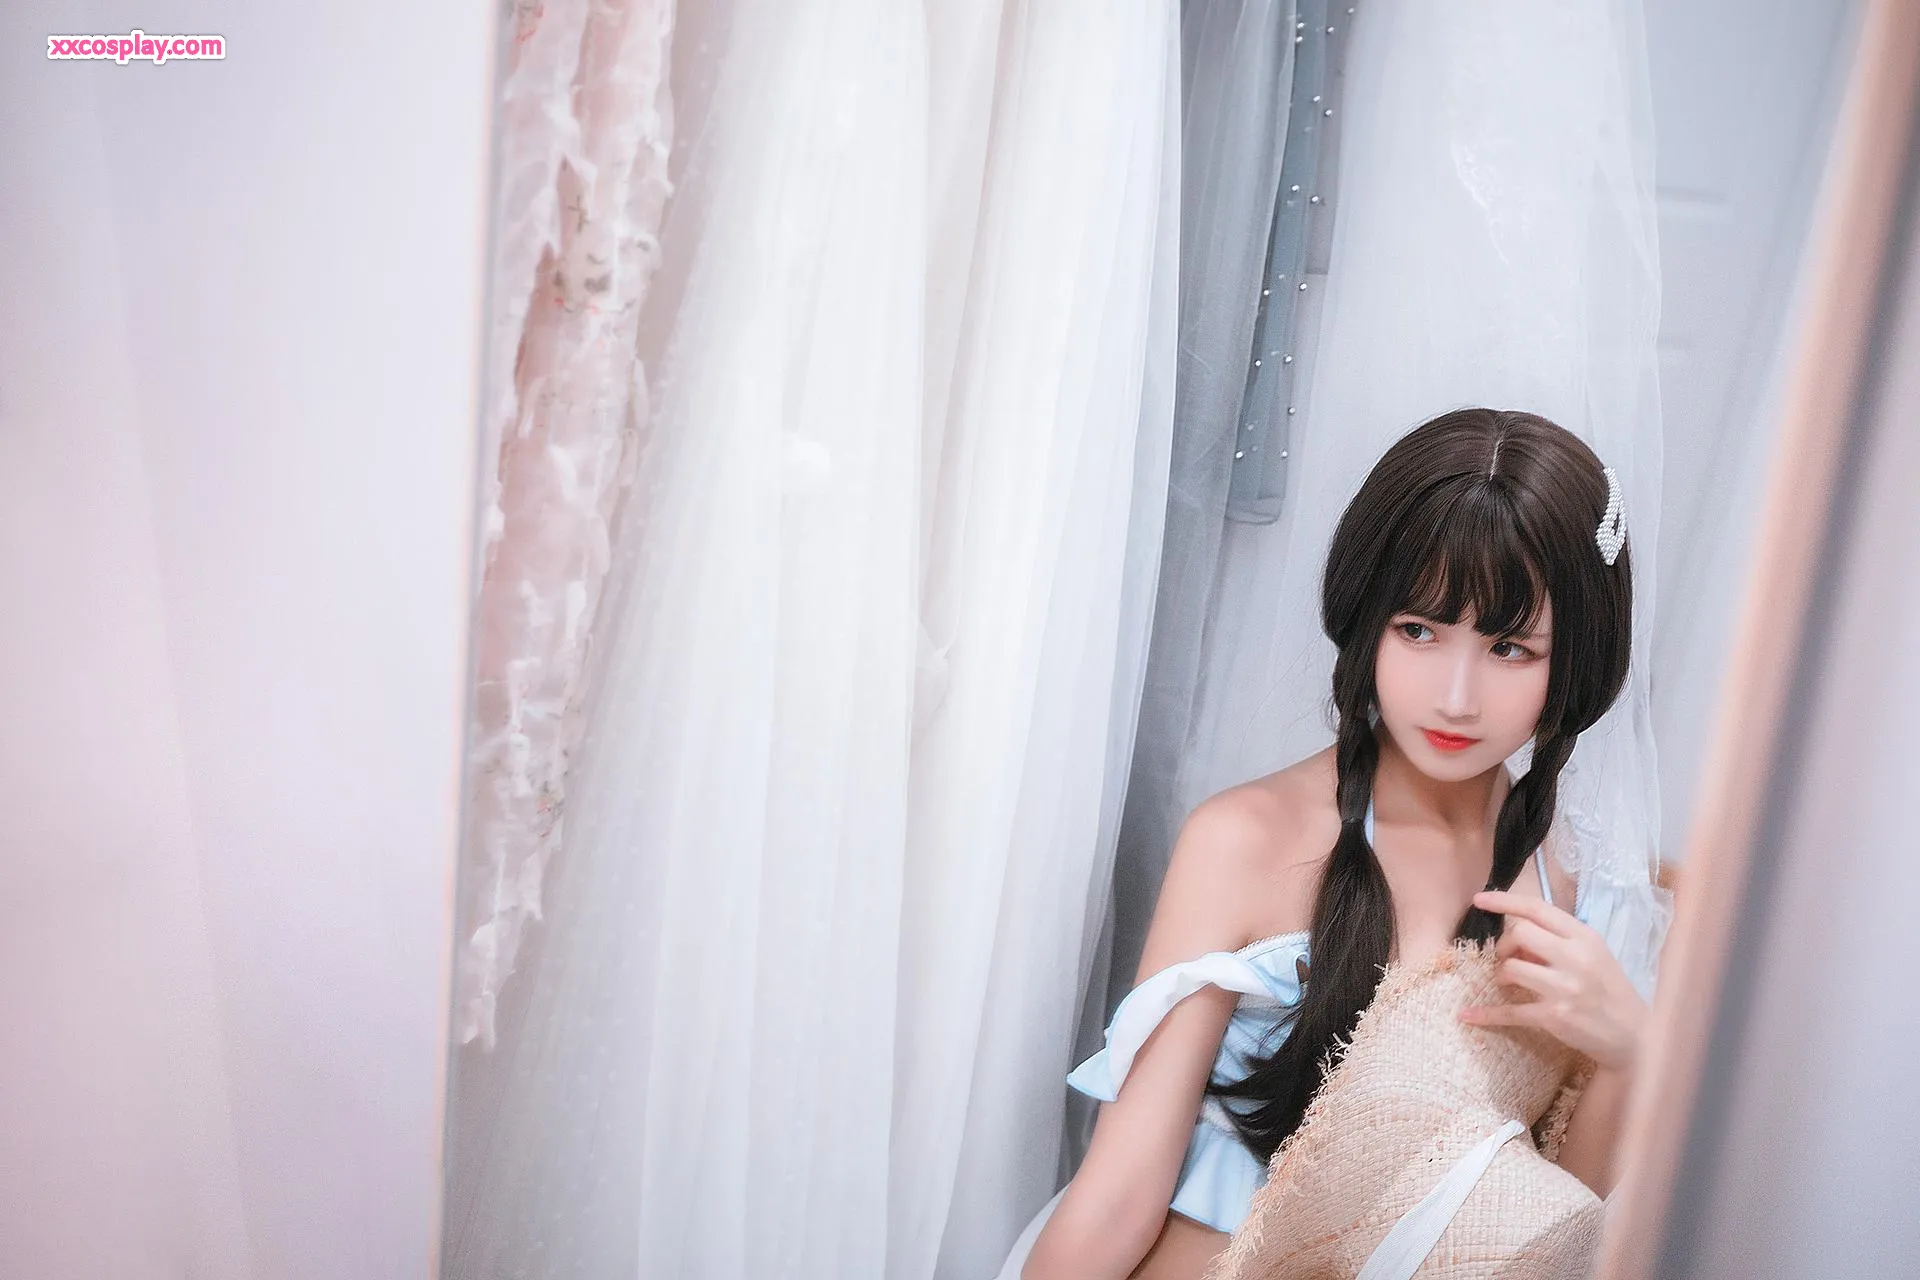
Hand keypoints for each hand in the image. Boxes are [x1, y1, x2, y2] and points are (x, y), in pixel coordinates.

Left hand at [1457, 890, 1647, 1072]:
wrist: (1634, 1035)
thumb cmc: (1609, 989)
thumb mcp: (1594, 955)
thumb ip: (1559, 940)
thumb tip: (1517, 932)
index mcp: (1585, 938)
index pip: (1538, 909)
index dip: (1504, 901)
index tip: (1479, 899)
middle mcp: (1575, 959)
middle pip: (1520, 933)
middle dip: (1505, 944)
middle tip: (1507, 957)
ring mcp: (1564, 989)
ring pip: (1511, 968)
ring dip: (1501, 974)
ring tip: (1509, 982)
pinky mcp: (1553, 1017)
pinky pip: (1509, 1012)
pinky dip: (1485, 1014)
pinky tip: (1467, 1015)